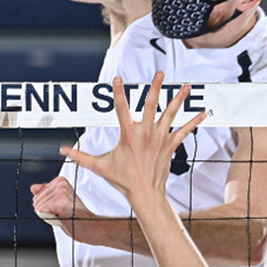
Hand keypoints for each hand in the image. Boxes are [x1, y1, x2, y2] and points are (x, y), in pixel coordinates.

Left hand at [31, 176, 134, 246]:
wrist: (91, 227)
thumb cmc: (76, 217)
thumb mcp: (59, 203)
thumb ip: (46, 194)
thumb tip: (33, 188)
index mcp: (60, 181)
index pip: (37, 195)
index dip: (46, 207)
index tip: (61, 209)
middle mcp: (61, 184)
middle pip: (36, 201)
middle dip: (46, 212)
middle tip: (62, 214)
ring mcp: (61, 192)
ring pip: (38, 207)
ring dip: (49, 216)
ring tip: (63, 216)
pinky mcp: (61, 202)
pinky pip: (41, 211)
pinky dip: (50, 219)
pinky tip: (62, 218)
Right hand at [61, 73, 205, 201]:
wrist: (145, 194)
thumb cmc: (122, 180)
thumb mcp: (99, 167)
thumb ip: (80, 156)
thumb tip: (62, 150)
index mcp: (129, 135)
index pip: (121, 108)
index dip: (118, 92)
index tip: (117, 78)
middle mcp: (146, 133)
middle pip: (152, 105)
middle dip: (156, 87)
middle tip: (160, 73)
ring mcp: (160, 139)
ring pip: (171, 114)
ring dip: (179, 99)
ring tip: (187, 86)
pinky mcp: (170, 146)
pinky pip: (184, 131)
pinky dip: (194, 122)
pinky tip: (204, 113)